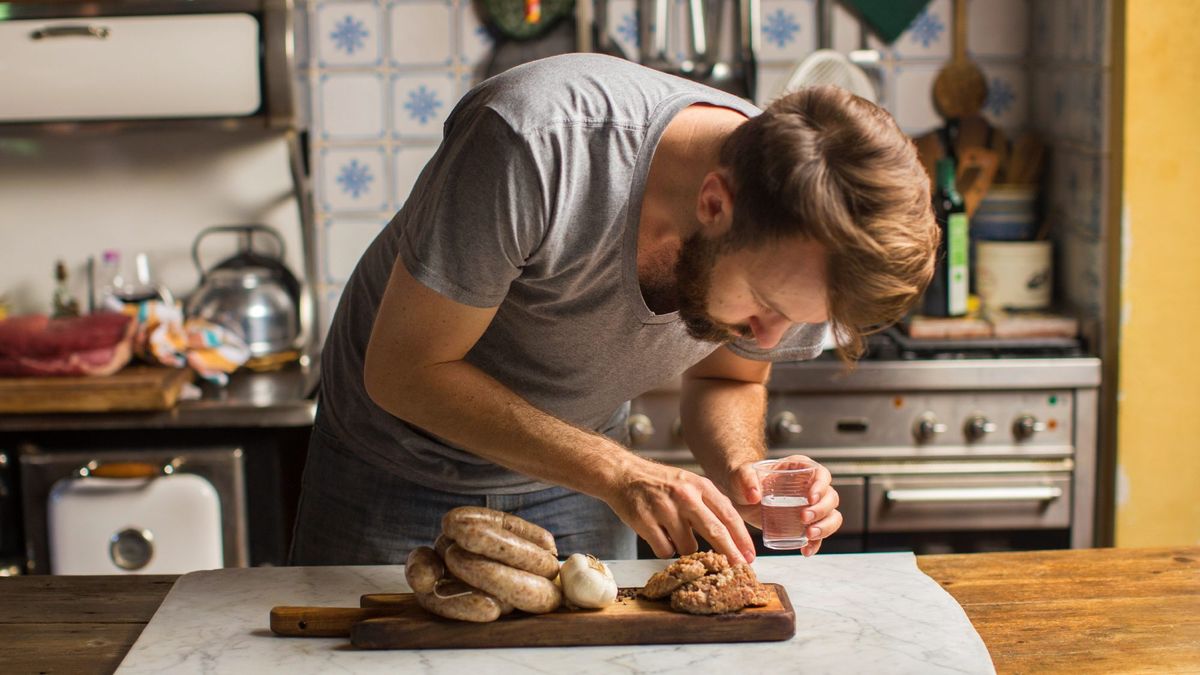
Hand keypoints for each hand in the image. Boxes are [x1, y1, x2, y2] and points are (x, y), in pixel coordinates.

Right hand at [604, 458, 756, 563]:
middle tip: (739, 568)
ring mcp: (664, 508)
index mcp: (699, 485)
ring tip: (673, 533)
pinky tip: (658, 534)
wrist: (623, 474)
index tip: (749, 555)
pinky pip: (664, 550)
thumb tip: (733, 536)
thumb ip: (709, 504)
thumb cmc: (660, 483)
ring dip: (685, 549)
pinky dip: (664, 548)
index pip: (728, 514)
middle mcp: (685, 495)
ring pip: (688, 546)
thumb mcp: (689, 484)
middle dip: (730, 553)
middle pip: (715, 531)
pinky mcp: (645, 521)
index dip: (741, 538)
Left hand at [727, 455, 841, 556]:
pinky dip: (816, 544)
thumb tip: (754, 495)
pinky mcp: (805, 525)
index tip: (809, 498)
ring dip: (825, 527)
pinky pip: (819, 535)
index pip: (821, 474)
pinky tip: (805, 551)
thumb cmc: (743, 480)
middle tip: (803, 518)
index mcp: (800, 469)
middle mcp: (811, 487)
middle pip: (831, 497)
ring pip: (831, 516)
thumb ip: (745, 479)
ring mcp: (810, 507)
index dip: (821, 486)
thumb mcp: (741, 475)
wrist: (739, 498)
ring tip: (809, 535)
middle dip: (822, 509)